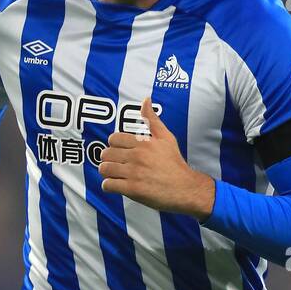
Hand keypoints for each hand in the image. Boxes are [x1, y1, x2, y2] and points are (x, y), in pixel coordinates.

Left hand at [99, 96, 214, 218]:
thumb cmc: (175, 164)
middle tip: (115, 164)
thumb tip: (146, 100)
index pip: (113, 139)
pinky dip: (108, 186)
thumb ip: (153, 120)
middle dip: (108, 159)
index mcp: (143, 143)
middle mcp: (137, 156)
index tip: (118, 151)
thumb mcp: (167, 138)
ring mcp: (134, 173)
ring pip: (105, 169)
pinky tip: (116, 185)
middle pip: (106, 154)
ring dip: (106, 172)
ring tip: (114, 174)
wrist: (185, 188)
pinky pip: (108, 185)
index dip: (113, 146)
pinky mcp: (132, 189)